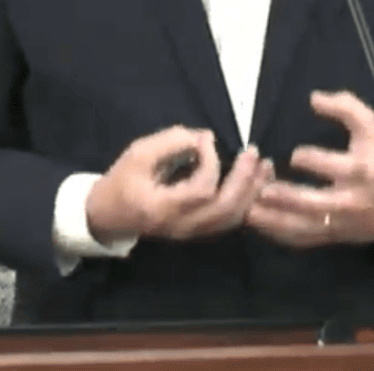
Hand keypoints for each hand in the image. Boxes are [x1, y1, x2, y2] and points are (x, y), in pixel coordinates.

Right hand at [86, 126, 273, 243]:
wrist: (109, 214)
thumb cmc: (122, 181)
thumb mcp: (138, 154)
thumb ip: (172, 142)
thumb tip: (206, 138)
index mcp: (162, 209)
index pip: (201, 190)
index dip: (211, 163)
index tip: (206, 141)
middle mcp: (182, 227)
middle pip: (225, 210)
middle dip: (245, 181)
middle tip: (254, 153)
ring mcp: (192, 234)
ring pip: (232, 219)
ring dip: (252, 193)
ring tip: (264, 167)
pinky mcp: (198, 232)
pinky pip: (228, 221)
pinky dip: (245, 202)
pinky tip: (254, 183)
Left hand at [246, 90, 373, 248]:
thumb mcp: (373, 127)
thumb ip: (346, 107)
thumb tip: (314, 98)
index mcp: (360, 171)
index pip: (330, 166)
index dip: (308, 159)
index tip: (294, 155)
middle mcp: (349, 201)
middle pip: (312, 204)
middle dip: (284, 196)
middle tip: (260, 187)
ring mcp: (338, 223)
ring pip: (302, 226)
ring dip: (272, 219)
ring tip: (248, 209)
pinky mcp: (331, 236)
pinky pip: (301, 240)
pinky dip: (278, 234)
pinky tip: (259, 222)